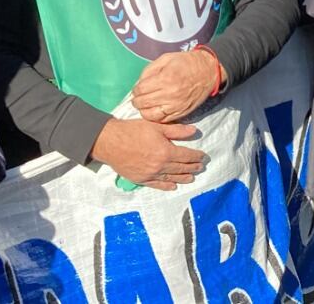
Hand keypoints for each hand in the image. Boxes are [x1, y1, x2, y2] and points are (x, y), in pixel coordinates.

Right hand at [90, 118, 206, 189]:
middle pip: (181, 168)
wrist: (110, 142)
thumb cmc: (133, 131)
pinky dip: (166, 186)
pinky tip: (173, 186)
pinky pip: (157, 185)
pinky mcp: (141, 179)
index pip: (187, 156)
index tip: (203, 156)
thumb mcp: (156, 126)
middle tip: (200, 167)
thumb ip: (176, 130)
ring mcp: (150, 174)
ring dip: (183, 178)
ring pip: (171, 178)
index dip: (196, 156)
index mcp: (166, 151)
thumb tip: (194, 131)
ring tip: (191, 178)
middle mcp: (160, 165)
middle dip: (192, 167)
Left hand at [132, 49, 220, 122]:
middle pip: (143, 102)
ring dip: (144, 110)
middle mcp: (170, 94)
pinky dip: (155, 117)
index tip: (137, 89)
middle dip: (137, 100)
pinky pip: (163, 120)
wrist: (209, 71)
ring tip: (144, 105)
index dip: (135, 89)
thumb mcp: (166, 58)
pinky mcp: (181, 113)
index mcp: (165, 78)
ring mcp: (176, 105)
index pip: (141, 89)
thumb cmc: (187, 62)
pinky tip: (154, 111)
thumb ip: (150, 70)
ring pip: (150, 115)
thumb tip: (139, 83)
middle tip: (138, 98)